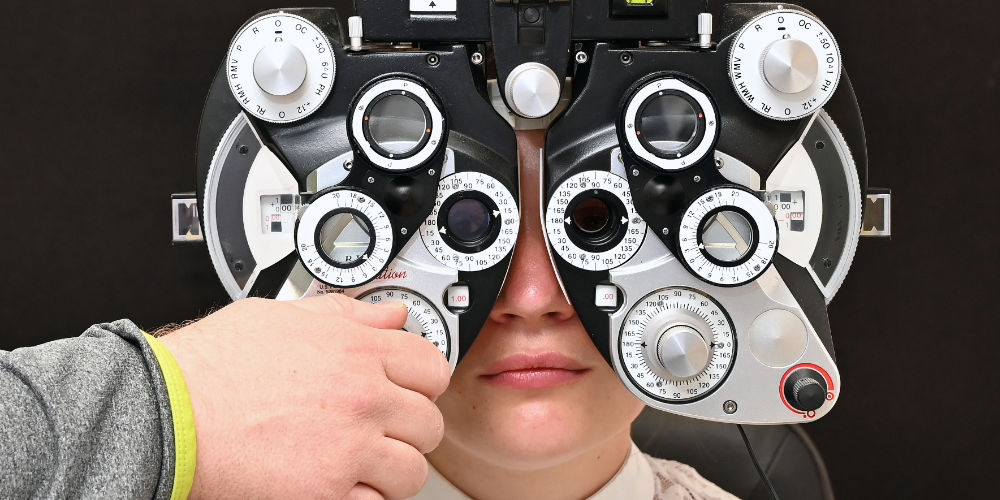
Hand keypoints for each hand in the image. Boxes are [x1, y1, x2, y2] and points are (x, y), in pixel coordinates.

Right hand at [159, 294, 449, 499]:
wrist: (166, 412)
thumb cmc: (212, 365)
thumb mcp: (283, 314)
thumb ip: (347, 314)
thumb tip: (391, 315)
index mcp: (356, 349)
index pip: (432, 367)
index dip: (420, 382)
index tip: (406, 392)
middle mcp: (362, 397)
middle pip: (427, 423)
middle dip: (407, 429)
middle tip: (378, 432)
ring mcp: (348, 448)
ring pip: (412, 471)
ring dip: (389, 470)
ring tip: (358, 464)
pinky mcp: (327, 493)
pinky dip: (363, 499)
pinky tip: (337, 486)